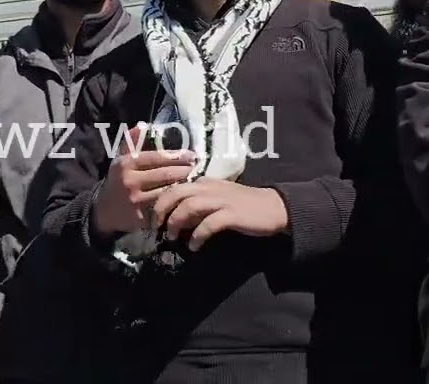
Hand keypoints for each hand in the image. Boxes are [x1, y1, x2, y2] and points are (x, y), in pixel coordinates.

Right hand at [91, 124, 196, 237]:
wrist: (104, 211)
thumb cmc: (118, 180)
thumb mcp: (120, 159)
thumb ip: (132, 142)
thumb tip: (144, 125)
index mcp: (126, 164)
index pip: (157, 157)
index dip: (176, 156)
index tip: (191, 155)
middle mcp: (130, 181)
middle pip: (165, 175)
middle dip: (184, 171)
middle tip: (196, 168)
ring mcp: (136, 201)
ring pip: (167, 192)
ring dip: (183, 187)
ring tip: (194, 182)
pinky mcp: (142, 218)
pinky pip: (165, 208)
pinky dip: (176, 203)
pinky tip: (185, 199)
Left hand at [152, 180, 288, 250]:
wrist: (274, 207)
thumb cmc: (243, 204)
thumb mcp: (217, 199)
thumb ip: (197, 205)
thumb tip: (176, 218)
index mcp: (204, 182)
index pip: (174, 186)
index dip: (160, 202)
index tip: (154, 218)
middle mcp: (209, 187)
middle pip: (176, 193)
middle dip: (162, 210)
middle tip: (157, 227)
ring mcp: (220, 200)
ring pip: (189, 206)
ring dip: (176, 223)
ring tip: (173, 238)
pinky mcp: (231, 214)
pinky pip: (208, 224)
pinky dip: (197, 236)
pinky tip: (194, 246)